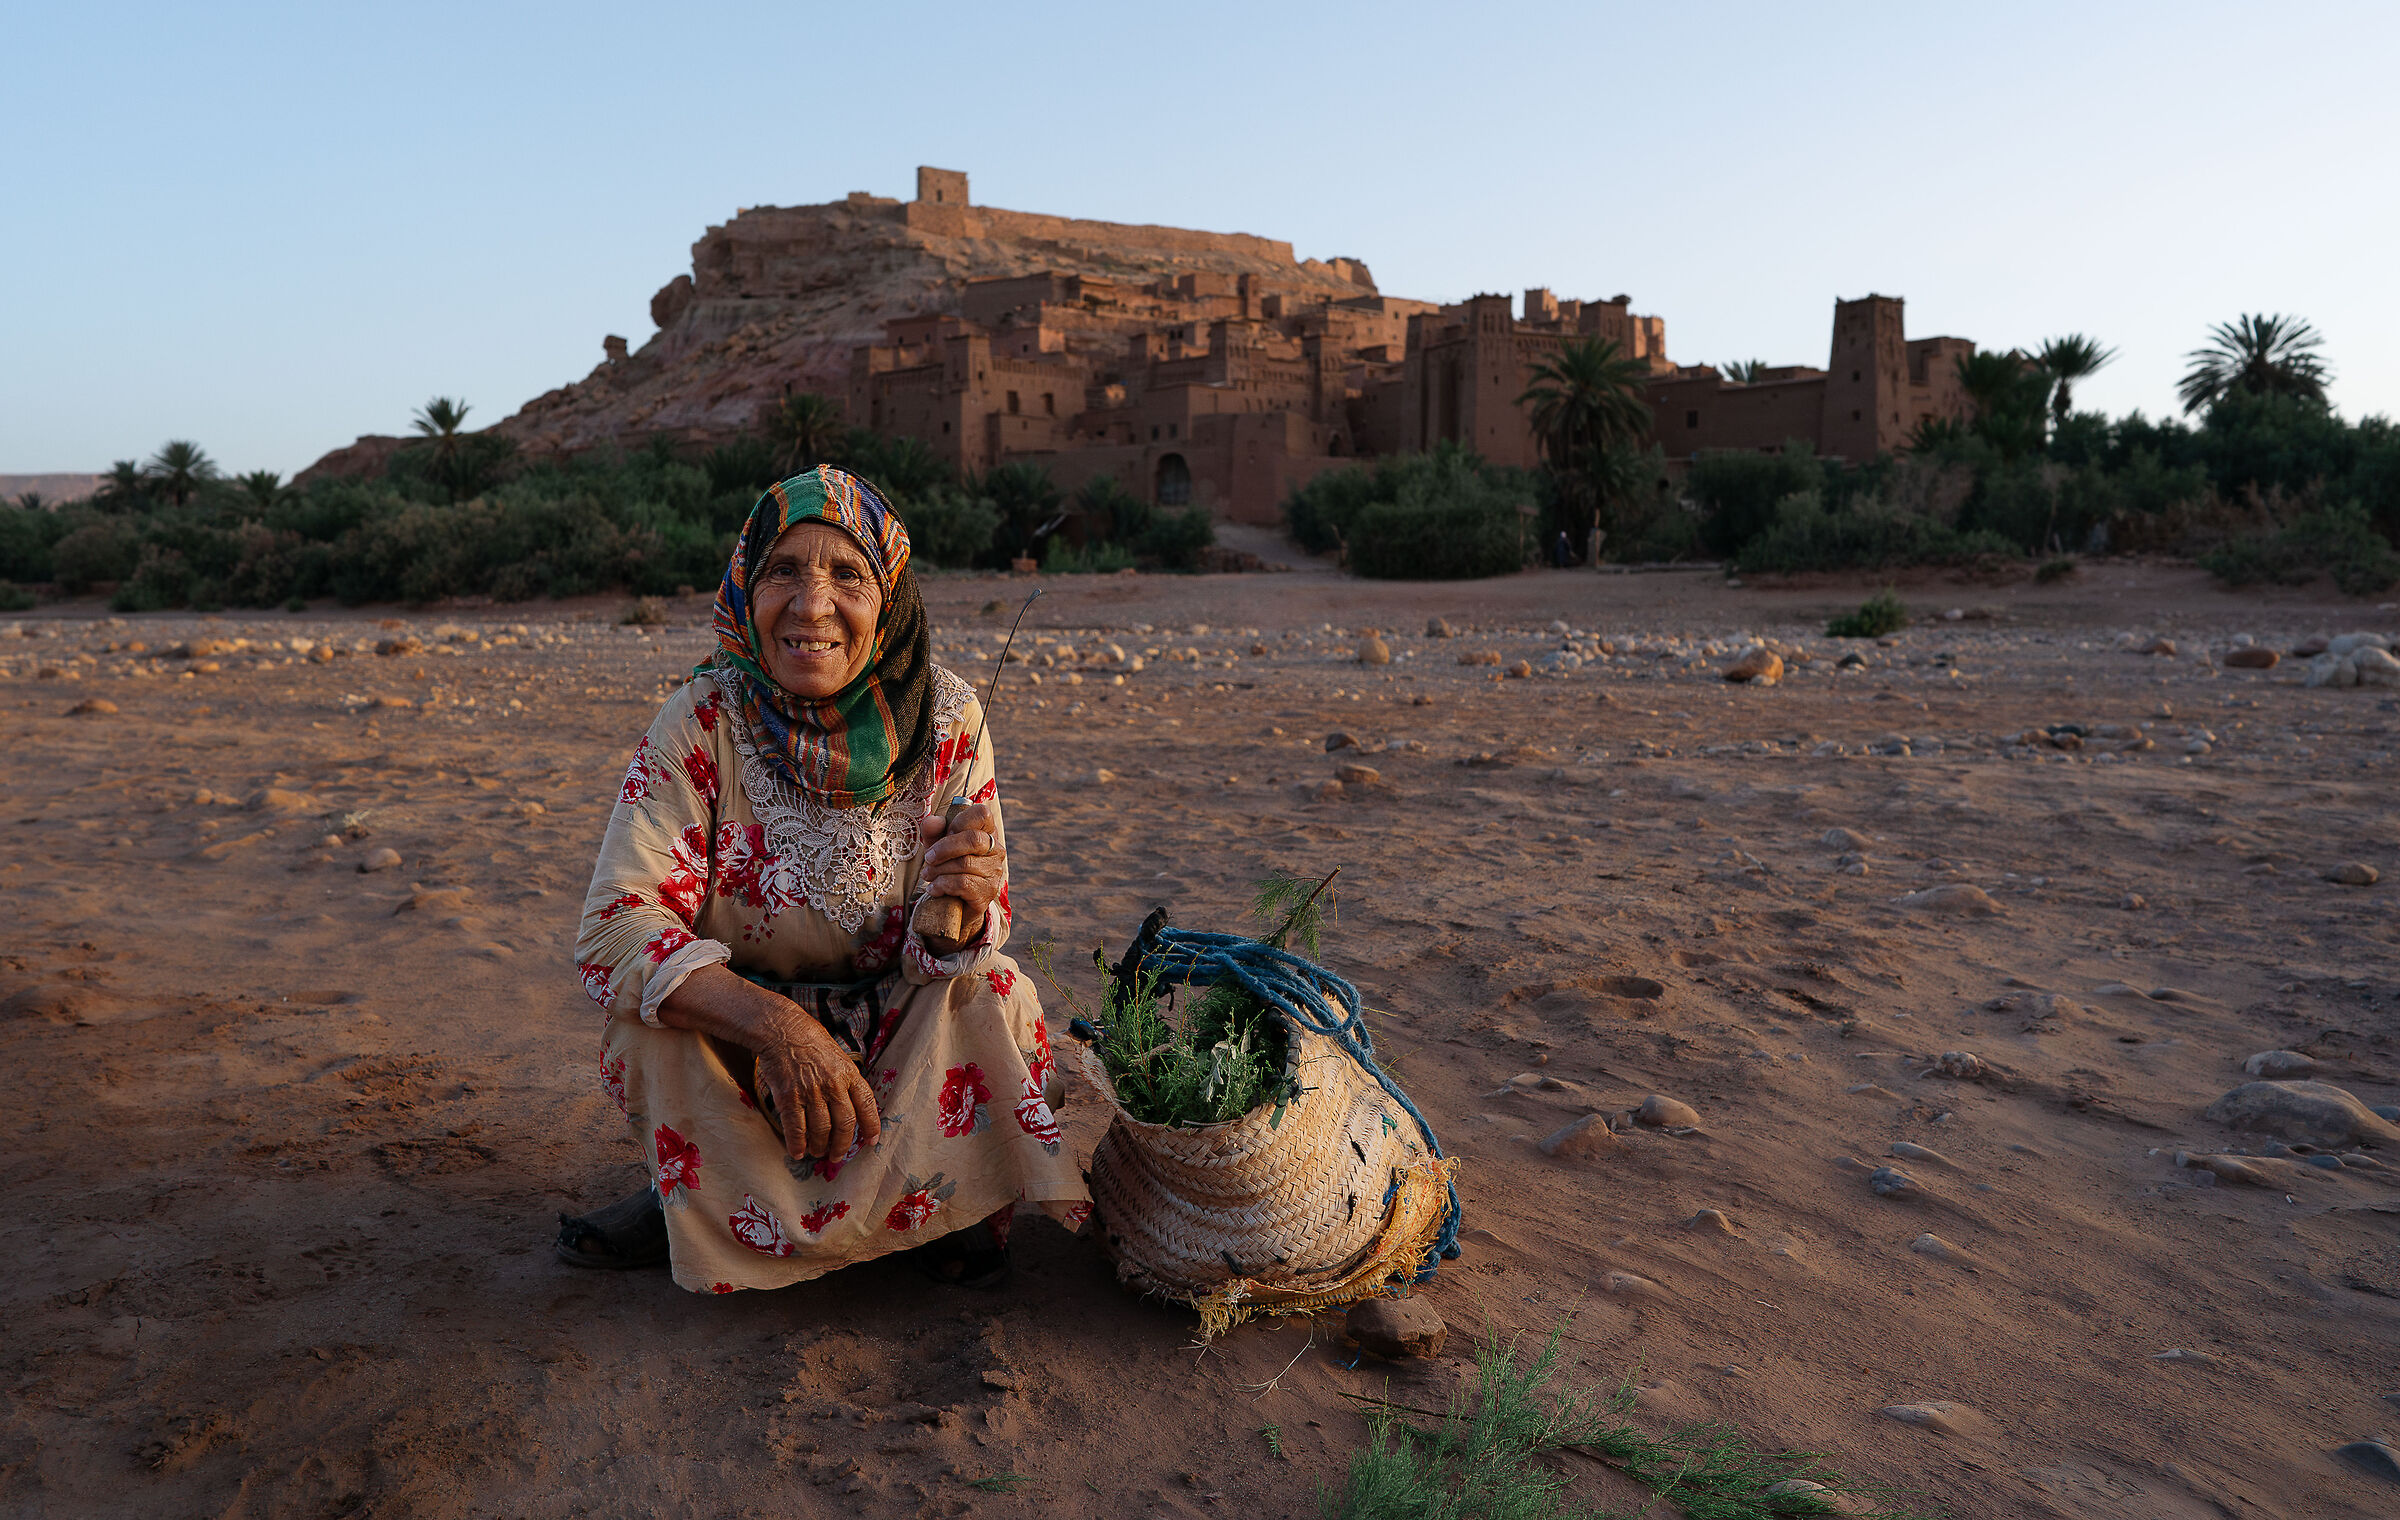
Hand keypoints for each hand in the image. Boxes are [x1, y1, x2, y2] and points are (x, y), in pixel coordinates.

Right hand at [754, 1004, 882, 1162]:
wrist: (782, 1030)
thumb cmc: (810, 1041)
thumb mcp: (838, 1056)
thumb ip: (846, 1080)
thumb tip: (852, 1106)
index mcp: (849, 1074)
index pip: (867, 1105)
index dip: (871, 1126)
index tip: (871, 1141)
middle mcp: (833, 1085)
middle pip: (845, 1124)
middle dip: (843, 1145)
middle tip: (837, 1155)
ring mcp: (810, 1092)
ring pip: (821, 1130)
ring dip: (820, 1146)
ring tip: (817, 1152)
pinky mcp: (788, 1097)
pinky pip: (796, 1128)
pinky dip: (797, 1144)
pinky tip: (798, 1152)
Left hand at [918, 801, 1004, 922]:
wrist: (955, 904)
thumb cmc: (948, 867)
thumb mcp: (937, 846)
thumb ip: (933, 831)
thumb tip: (932, 820)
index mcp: (987, 832)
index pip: (982, 814)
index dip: (960, 821)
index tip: (945, 833)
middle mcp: (996, 850)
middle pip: (973, 839)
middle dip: (944, 848)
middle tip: (929, 858)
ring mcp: (994, 872)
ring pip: (964, 863)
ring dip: (938, 870)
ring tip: (928, 875)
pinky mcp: (987, 892)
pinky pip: (963, 883)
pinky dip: (942, 885)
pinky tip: (935, 889)